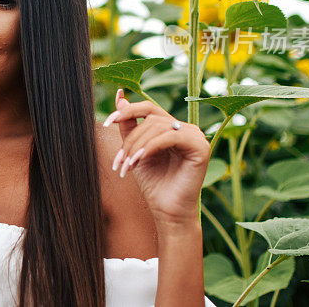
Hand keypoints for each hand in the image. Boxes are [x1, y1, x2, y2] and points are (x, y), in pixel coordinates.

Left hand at [103, 89, 209, 225]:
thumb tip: (121, 97)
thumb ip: (129, 126)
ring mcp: (196, 136)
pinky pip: (170, 136)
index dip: (127, 110)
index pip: (148, 107)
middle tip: (119, 162)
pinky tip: (139, 160)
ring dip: (136, 146)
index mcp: (171, 127)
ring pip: (157, 126)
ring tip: (127, 166)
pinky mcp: (201, 147)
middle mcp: (185, 128)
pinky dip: (150, 147)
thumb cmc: (153, 183)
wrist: (167, 211)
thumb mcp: (134, 151)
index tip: (108, 121)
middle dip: (130, 140)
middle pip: (150, 118)